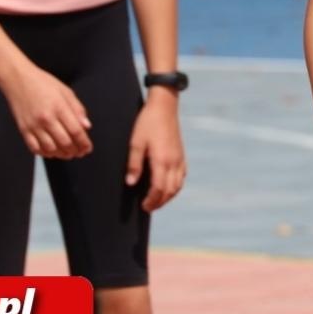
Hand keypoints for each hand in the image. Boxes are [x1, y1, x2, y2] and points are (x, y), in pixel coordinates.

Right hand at [2, 65, 91, 158]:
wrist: (18, 79)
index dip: (84, 143)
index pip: (76, 131)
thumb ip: (78, 110)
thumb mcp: (66, 91)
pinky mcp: (24, 130)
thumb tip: (86, 126)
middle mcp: (46, 118)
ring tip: (68, 153)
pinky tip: (52, 151)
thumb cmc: (42, 83)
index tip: (88, 148)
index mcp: (59, 107)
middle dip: (75, 151)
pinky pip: (35, 148)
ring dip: (62, 154)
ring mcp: (33, 126)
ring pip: (51, 149)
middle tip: (80, 152)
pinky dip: (45, 153)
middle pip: (65, 142)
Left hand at [126, 94, 185, 211]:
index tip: (143, 206)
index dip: (151, 201)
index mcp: (162, 160)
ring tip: (157, 200)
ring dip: (168, 196)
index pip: (159, 189)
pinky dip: (175, 186)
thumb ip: (134, 164)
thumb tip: (131, 183)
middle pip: (170, 191)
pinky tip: (168, 187)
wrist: (164, 107)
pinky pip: (182, 177)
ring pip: (178, 186)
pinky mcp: (181, 154)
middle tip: (148, 207)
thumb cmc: (147, 123)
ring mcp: (179, 158)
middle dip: (159, 202)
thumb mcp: (136, 142)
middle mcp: (173, 162)